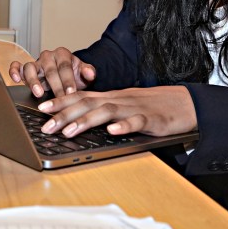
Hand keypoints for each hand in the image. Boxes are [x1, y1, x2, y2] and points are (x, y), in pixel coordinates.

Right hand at [9, 47, 95, 97]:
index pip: (65, 66)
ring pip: (31, 67)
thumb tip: (90, 73)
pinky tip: (15, 80)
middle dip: (55, 85)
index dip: (68, 80)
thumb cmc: (74, 75)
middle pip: (49, 70)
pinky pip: (17, 67)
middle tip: (60, 98)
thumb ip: (88, 72)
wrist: (66, 77)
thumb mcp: (84, 73)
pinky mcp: (25, 69)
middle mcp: (47, 56)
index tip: (71, 92)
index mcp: (62, 54)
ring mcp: (35, 63)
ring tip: (39, 93)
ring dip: (34, 81)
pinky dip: (14, 71)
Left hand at [37, 86, 196, 138]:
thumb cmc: (152, 108)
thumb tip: (76, 121)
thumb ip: (103, 111)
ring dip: (86, 121)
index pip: (81, 96)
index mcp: (111, 97)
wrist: (185, 103)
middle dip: (65, 114)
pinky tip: (112, 131)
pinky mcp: (152, 119)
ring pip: (107, 111)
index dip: (61, 101)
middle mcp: (119, 100)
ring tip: (69, 131)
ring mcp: (135, 108)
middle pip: (88, 104)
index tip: (42, 108)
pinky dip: (124, 125)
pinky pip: (137, 121)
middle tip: (46, 126)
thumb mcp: (124, 107)